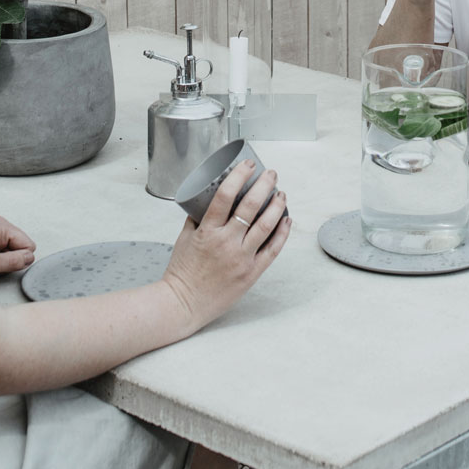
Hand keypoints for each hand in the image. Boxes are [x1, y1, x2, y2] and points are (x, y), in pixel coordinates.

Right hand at [160, 159, 290, 332]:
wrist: (184, 304)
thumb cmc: (182, 273)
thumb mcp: (184, 239)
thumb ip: (196, 220)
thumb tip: (207, 202)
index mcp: (208, 231)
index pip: (226, 196)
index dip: (239, 176)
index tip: (248, 165)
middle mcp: (226, 243)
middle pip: (250, 206)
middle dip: (264, 186)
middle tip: (271, 175)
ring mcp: (241, 258)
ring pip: (266, 226)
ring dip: (277, 206)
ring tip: (281, 194)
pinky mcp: (251, 273)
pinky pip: (272, 250)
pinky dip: (282, 233)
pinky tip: (287, 220)